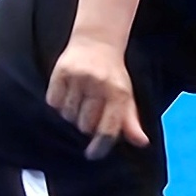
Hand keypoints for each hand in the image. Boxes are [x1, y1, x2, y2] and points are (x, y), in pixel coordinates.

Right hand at [44, 34, 146, 159]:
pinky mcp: (61, 71)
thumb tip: (141, 142)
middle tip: (89, 114)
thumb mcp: (126, 95)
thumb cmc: (113, 74)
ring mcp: (79, 77)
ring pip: (68, 115)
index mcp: (119, 92)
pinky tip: (67, 95)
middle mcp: (99, 84)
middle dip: (86, 125)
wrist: (97, 41)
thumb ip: (131, 120)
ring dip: (72, 115)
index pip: (108, 127)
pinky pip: (54, 102)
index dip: (100, 145)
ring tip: (78, 102)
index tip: (93, 154)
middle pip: (85, 125)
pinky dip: (58, 105)